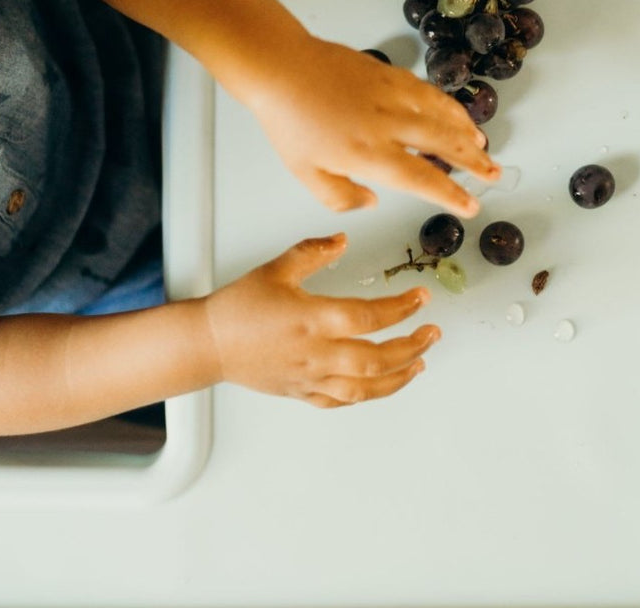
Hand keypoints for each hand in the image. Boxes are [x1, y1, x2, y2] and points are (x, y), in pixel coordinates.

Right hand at [203, 234, 440, 407]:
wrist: (207, 344)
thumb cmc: (238, 307)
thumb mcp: (277, 268)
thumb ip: (314, 252)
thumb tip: (343, 239)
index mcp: (312, 318)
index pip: (370, 316)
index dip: (402, 307)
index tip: (421, 297)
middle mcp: (316, 353)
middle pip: (377, 359)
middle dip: (412, 346)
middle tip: (432, 333)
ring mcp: (311, 378)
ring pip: (365, 388)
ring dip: (398, 377)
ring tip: (419, 363)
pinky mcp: (302, 393)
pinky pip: (342, 401)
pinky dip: (368, 395)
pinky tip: (382, 385)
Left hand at [243, 35, 499, 215]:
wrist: (282, 69)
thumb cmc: (290, 123)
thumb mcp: (306, 173)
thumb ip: (341, 197)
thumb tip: (373, 202)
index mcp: (369, 155)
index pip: (422, 180)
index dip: (451, 195)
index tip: (472, 206)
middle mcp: (388, 125)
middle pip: (444, 145)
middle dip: (474, 162)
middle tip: (495, 174)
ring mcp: (393, 96)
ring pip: (443, 115)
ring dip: (467, 132)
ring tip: (484, 146)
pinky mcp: (391, 74)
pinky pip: (430, 93)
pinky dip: (449, 106)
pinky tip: (456, 114)